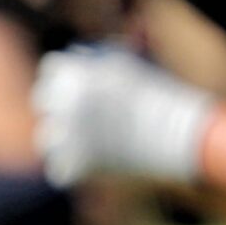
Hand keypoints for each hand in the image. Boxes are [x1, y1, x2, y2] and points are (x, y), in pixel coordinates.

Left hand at [31, 45, 215, 186]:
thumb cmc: (163, 96)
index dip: (62, 76)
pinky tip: (90, 164)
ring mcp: (69, 136)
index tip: (74, 85)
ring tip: (84, 143)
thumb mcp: (133, 67)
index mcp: (76, 74)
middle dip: (59, 108)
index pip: (50, 70)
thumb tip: (85, 55)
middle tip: (78, 116)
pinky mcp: (79, 165)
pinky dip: (74, 169)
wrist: (183, 133)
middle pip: (43, 103)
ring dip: (62, 141)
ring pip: (47, 139)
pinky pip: (61, 169)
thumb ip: (105, 60)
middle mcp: (66, 103)